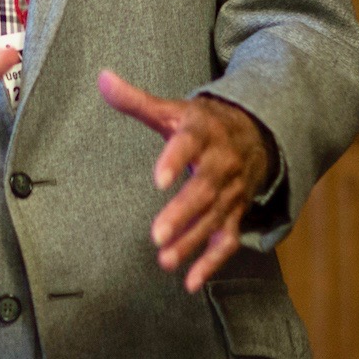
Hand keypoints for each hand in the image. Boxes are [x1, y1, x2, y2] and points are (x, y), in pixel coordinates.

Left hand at [97, 70, 269, 291]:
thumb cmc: (202, 123)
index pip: (188, 144)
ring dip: (191, 241)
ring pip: (213, 219)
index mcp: (203, 133)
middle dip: (182, 213)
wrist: (256, 134)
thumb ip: (136, 99)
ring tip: (164, 260)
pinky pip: (227, 240)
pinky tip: (191, 281)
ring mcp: (231, 192)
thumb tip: (102, 77)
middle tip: (156, 234)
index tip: (158, 178)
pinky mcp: (235, 214)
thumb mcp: (173, 109)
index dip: (175, 159)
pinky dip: (211, 262)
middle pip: (203, 190)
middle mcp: (221, 164)